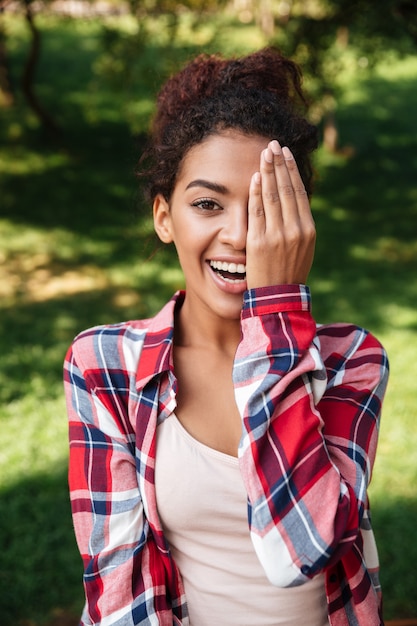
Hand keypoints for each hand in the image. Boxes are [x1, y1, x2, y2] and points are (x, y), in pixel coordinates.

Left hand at [246, 140, 315, 288]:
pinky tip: (256, 177)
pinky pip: (258, 212)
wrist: (278, 299)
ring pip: (274, 196)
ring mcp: (278, 236)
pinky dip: (257, 193)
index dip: (293, 171)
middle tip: (274, 144)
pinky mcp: (260, 243)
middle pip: (287, 189)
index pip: (299, 193)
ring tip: (265, 152)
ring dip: (269, 171)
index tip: (287, 154)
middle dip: (280, 164)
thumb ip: (298, 228)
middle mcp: (296, 230)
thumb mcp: (302, 251)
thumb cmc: (288, 275)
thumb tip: (293, 206)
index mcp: (308, 230)